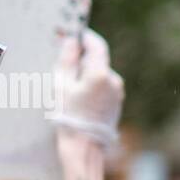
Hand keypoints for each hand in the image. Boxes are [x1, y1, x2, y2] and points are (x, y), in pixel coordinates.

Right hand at [49, 29, 124, 147]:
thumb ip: (68, 59)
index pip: (97, 45)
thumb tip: (72, 41)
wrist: (84, 145)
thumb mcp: (62, 84)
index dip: (86, 37)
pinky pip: (104, 87)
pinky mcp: (117, 103)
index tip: (75, 33)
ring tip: (70, 87)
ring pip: (101, 74)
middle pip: (98, 60)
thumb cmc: (69, 115)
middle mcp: (114, 81)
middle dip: (83, 58)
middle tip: (65, 62)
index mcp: (101, 74)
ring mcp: (118, 93)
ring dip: (87, 74)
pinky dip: (93, 86)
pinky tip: (80, 98)